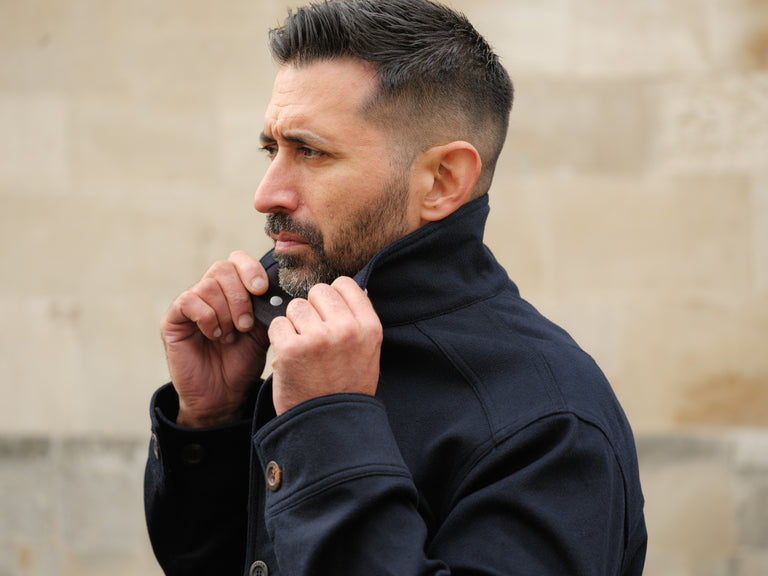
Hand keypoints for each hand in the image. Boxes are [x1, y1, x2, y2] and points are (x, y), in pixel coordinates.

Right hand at [160, 251, 270, 426]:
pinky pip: (189, 301)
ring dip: (225, 313)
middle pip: (223, 268)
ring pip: (208, 286)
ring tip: (230, 337)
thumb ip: (267, 305)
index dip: (250, 270)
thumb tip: (280, 286)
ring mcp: (191, 304)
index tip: (261, 289)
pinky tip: (214, 336)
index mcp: (233, 290)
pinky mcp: (173, 319)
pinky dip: (207, 318)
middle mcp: (210, 292)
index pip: (238, 260)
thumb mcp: (263, 331)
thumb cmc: (243, 362)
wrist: (224, 395)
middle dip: (240, 297)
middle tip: (245, 325)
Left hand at [268, 277, 382, 415]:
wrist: (330, 426)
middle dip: (312, 309)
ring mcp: (318, 338)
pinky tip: (290, 358)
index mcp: (368, 327)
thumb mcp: (367, 351)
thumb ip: (357, 319)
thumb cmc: (346, 388)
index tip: (328, 315)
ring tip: (303, 350)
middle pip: (317, 292)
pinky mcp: (291, 350)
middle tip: (314, 336)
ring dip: (294, 324)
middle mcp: (346, 329)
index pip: (344, 284)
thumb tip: (343, 289)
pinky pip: (277, 325)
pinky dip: (279, 340)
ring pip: (295, 307)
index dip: (332, 297)